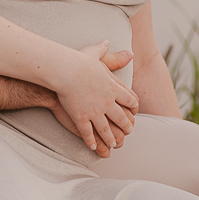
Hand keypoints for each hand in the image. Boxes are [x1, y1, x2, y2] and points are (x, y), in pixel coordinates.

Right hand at [54, 40, 138, 156]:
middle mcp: (108, 103)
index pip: (131, 101)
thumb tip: (129, 52)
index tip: (134, 111)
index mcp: (114, 88)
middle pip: (122, 119)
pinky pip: (88, 134)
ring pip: (106, 130)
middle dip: (126, 126)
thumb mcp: (99, 54)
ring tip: (112, 144)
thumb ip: (114, 56)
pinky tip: (92, 146)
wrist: (64, 70)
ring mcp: (95, 112)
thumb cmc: (79, 61)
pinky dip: (91, 141)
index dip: (134, 107)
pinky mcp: (81, 118)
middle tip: (128, 131)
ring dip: (110, 138)